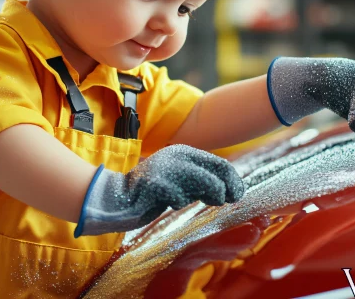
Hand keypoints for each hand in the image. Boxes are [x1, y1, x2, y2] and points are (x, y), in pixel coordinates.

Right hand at [74, 144, 245, 236]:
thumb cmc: (154, 192)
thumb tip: (230, 190)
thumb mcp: (180, 180)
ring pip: (203, 186)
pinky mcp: (154, 183)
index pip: (220, 164)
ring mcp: (165, 168)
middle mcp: (176, 156)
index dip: (233, 181)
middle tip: (224, 201)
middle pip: (215, 175)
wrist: (118, 197)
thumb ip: (201, 180)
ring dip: (201, 198)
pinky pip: (179, 198)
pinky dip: (176, 203)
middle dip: (224, 192)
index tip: (237, 195)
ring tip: (184, 200)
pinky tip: (165, 202)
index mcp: (184, 152)